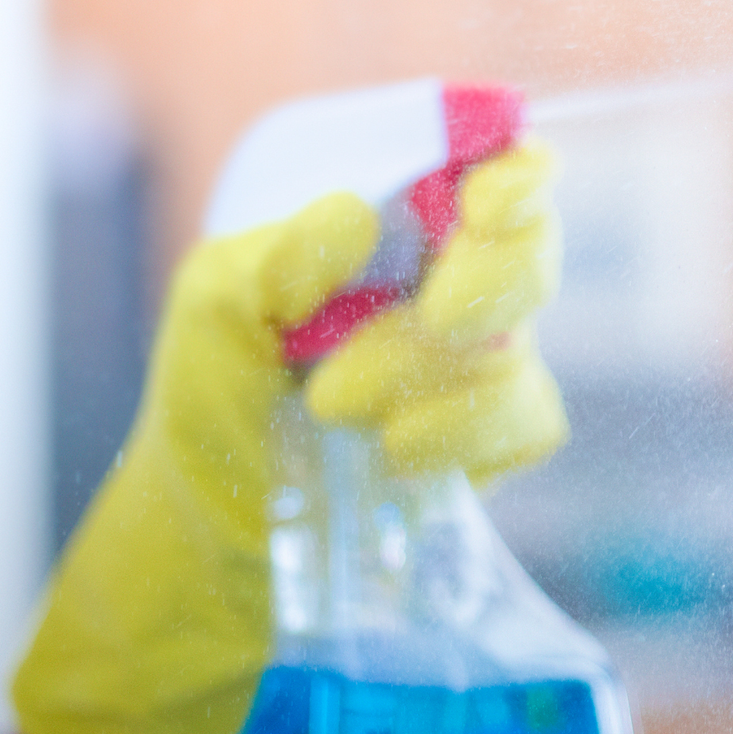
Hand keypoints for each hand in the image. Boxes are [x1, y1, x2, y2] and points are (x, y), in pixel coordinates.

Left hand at [11, 142, 567, 733]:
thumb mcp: (205, 326)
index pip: (482, 168)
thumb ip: (263, 264)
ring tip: (340, 406)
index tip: (495, 188)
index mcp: (385, 234)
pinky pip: (526, 420)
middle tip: (438, 304)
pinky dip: (465, 432)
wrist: (211, 565)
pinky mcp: (495, 449)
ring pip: (518, 344)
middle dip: (494, 271)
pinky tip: (397, 454)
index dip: (512, 168)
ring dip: (436, 369)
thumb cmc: (209, 423)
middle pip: (527, 248)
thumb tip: (352, 220)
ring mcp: (477, 372)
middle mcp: (444, 290)